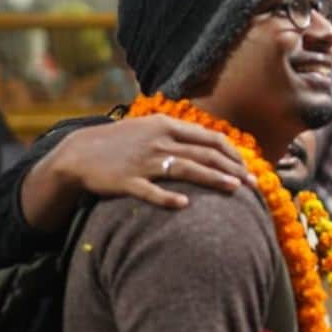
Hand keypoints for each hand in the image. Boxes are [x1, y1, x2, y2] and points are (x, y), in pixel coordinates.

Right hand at [51, 115, 252, 210]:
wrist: (79, 153)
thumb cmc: (120, 143)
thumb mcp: (149, 128)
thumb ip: (178, 135)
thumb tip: (210, 145)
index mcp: (165, 125)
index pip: (209, 138)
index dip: (232, 153)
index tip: (247, 168)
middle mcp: (158, 141)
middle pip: (204, 154)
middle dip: (233, 169)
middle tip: (253, 185)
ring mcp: (143, 161)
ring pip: (186, 169)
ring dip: (213, 179)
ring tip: (234, 189)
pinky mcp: (127, 181)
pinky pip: (150, 190)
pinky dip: (168, 197)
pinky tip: (185, 205)